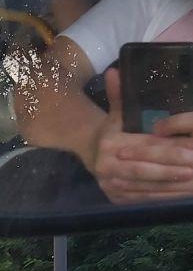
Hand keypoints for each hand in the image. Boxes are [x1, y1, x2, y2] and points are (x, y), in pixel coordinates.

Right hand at [86, 70, 192, 203]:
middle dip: (173, 170)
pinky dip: (162, 197)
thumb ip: (118, 95)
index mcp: (110, 145)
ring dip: (171, 186)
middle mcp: (108, 168)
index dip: (169, 150)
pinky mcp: (117, 200)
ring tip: (191, 181)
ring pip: (146, 187)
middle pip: (146, 170)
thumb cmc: (110, 132)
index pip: (145, 147)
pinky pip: (143, 199)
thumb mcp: (114, 113)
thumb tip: (115, 71)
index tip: (191, 151)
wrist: (89, 154)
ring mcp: (111, 187)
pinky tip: (179, 193)